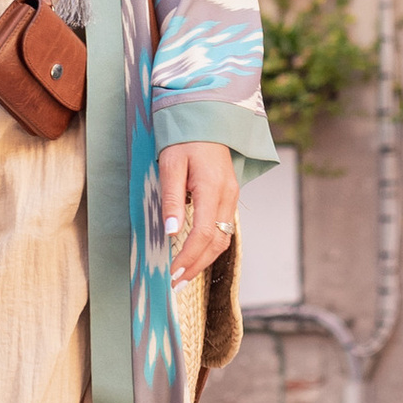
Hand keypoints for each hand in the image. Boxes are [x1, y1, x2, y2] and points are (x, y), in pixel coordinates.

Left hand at [157, 142, 237, 288]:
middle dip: (196, 266)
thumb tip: (171, 232)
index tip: (171, 273)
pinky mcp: (229, 197)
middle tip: (175, 284)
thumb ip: (171, 198)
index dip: (188, 257)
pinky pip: (223, 229)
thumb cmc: (185, 138)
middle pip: (217, 243)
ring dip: (204, 260)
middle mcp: (227, 196)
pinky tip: (195, 254)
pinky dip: (210, 246)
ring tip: (184, 275)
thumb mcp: (170, 164)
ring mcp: (231, 197)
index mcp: (212, 188)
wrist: (207, 118)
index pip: (203, 234)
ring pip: (223, 239)